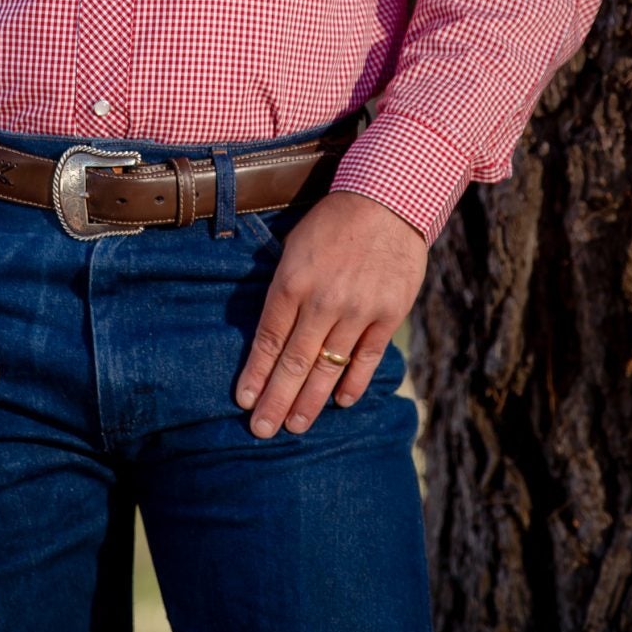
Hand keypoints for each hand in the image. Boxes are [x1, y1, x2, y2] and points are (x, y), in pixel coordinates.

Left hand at [234, 190, 426, 437]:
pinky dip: (353, 383)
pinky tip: (341, 403)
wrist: (388, 201)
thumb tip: (273, 330)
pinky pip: (366, 358)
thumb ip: (285, 287)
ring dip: (310, 402)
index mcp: (292, 281)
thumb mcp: (294, 246)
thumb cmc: (333, 221)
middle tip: (262, 431)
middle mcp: (322, 301)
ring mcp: (357, 311)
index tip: (244, 402)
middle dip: (276, 400)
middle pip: (294, 362)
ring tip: (296, 427)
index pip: (268, 339)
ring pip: (329, 368)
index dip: (256, 374)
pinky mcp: (387, 315)